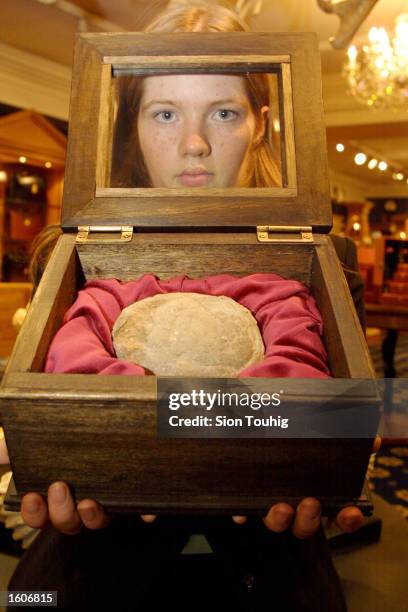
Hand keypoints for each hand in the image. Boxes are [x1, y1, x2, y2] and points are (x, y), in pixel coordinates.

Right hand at [1, 434, 154, 531]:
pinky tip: (144, 513)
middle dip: (61, 512)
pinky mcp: (138, 487)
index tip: (32, 497)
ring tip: (89, 500)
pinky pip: (143, 507)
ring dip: (93, 516)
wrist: (102, 404)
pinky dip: (144, 513)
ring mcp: (111, 495)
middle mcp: (83, 500)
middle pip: (70, 523)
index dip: (35, 515)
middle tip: (58, 487)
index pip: (43, 517)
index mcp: (58, 493)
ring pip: (101, 520)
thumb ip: (10, 447)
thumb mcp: (35, 434)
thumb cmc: (65, 426)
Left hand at [233, 435, 381, 538]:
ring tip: (281, 507)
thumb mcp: (323, 437)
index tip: (351, 513)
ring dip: (279, 519)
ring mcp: (273, 506)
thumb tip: (371, 440)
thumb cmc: (299, 440)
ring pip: (276, 523)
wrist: (263, 429)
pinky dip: (243, 515)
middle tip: (310, 503)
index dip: (347, 519)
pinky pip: (244, 514)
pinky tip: (243, 512)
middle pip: (305, 526)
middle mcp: (297, 506)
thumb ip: (347, 440)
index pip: (340, 516)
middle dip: (309, 519)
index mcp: (320, 495)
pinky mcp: (247, 501)